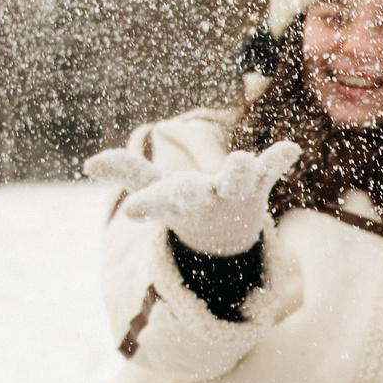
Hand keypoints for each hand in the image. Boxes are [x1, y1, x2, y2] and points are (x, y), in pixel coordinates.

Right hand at [83, 140, 301, 255]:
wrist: (229, 234)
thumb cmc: (186, 203)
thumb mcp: (156, 189)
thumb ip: (128, 173)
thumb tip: (89, 164)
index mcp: (177, 203)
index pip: (156, 205)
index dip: (145, 207)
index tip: (131, 212)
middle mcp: (205, 200)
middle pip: (195, 196)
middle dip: (189, 193)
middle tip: (184, 192)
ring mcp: (233, 192)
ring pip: (236, 181)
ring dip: (237, 172)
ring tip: (239, 160)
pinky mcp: (258, 184)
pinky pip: (270, 170)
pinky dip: (279, 160)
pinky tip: (292, 149)